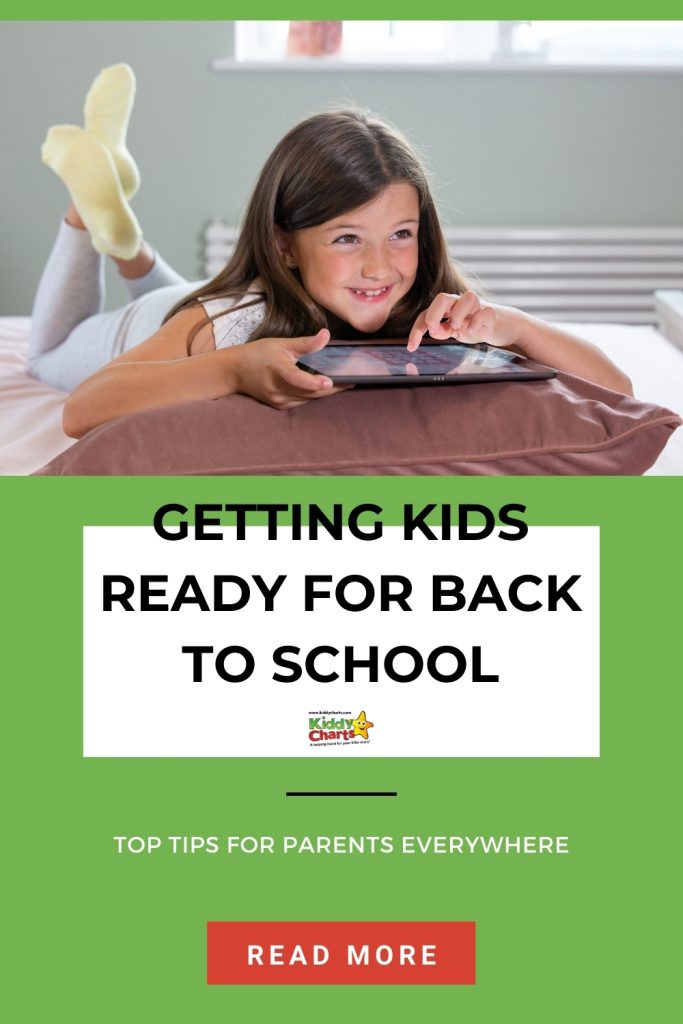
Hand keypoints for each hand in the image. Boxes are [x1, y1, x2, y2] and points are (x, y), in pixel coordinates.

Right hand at [232, 329, 348, 408]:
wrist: (235, 372)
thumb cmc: (258, 354)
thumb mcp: (281, 344)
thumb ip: (305, 343)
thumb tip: (326, 335)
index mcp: (277, 369)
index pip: (296, 379)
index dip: (313, 382)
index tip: (329, 382)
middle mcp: (276, 388)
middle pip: (309, 393)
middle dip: (331, 388)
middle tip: (351, 380)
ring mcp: (277, 400)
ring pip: (308, 399)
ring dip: (324, 393)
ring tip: (343, 383)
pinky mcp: (279, 406)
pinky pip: (301, 402)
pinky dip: (313, 395)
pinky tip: (323, 388)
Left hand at [407, 291, 513, 351]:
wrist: (505, 327)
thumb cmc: (477, 326)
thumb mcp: (456, 332)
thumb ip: (442, 331)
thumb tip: (432, 332)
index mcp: (449, 309)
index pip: (427, 313)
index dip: (417, 329)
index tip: (412, 347)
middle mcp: (462, 304)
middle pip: (443, 297)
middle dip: (433, 314)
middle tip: (433, 329)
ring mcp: (478, 307)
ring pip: (468, 297)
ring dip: (458, 313)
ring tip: (456, 327)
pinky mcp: (493, 314)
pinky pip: (486, 311)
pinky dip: (478, 321)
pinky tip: (474, 330)